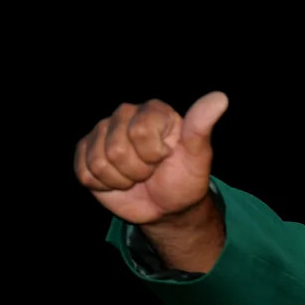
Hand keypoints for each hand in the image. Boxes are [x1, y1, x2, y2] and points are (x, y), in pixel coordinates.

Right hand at [75, 91, 228, 223]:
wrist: (167, 206)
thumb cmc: (184, 179)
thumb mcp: (198, 157)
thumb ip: (201, 127)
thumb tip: (220, 97)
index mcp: (154, 111)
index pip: (141, 132)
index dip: (153, 155)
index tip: (166, 158)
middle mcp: (125, 114)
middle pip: (117, 149)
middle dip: (138, 170)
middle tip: (151, 171)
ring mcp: (103, 132)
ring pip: (100, 162)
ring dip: (122, 179)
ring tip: (137, 176)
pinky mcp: (86, 151)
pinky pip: (84, 172)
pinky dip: (104, 185)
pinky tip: (118, 180)